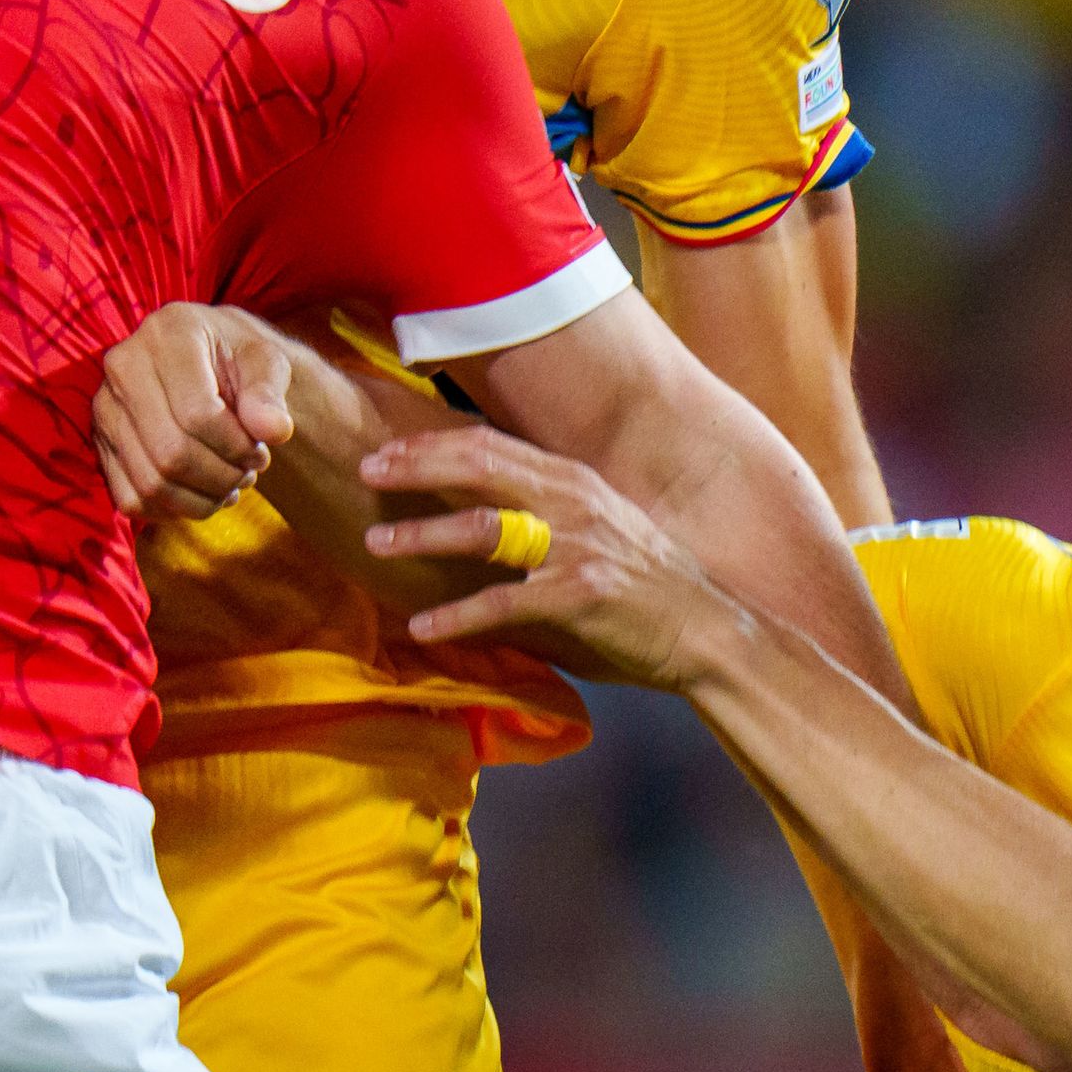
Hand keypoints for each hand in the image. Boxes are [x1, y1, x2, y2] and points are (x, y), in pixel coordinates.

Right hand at [91, 303, 295, 523]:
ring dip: (200, 499)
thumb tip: (274, 430)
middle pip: (171, 453)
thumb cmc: (241, 361)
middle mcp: (124, 365)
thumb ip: (270, 393)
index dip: (236, 446)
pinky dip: (172, 509)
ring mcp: (106, 406)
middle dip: (220, 476)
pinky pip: (131, 499)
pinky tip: (201, 494)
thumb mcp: (268, 363)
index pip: (197, 413)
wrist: (214, 364)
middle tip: (247, 472)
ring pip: (150, 482)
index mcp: (168, 332)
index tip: (261, 450)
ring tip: (229, 485)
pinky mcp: (100, 442)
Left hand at [357, 427, 742, 684]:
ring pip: (481, 528)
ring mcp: (574, 548)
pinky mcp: (578, 597)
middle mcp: (570, 502)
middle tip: (366, 471)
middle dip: (416, 466)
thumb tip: (478, 502)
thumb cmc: (642, 581)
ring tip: (375, 545)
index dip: (432, 443)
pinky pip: (502, 602)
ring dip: (422, 535)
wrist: (704, 628)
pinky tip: (421, 627)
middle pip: (479, 466)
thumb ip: (543, 509)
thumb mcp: (595, 526)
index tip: (385, 448)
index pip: (489, 443)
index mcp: (570, 480)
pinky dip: (456, 616)